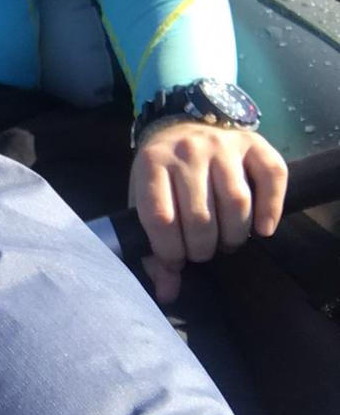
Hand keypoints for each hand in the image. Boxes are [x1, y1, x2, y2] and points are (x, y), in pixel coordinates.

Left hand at [130, 121, 287, 305]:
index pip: (161, 219)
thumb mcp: (143, 201)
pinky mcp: (254, 143)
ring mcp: (223, 145)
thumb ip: (151, 246)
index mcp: (152, 164)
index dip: (170, 251)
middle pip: (201, 218)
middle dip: (203, 248)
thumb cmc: (163, 173)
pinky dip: (272, 209)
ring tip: (226, 241)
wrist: (183, 122)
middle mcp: (188, 151)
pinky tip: (263, 229)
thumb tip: (168, 292)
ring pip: (237, 204)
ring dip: (234, 236)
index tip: (176, 260)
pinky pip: (272, 179)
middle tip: (203, 251)